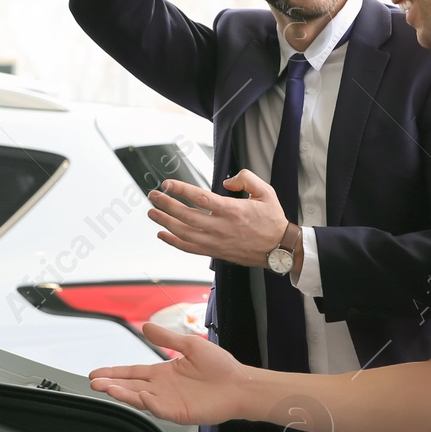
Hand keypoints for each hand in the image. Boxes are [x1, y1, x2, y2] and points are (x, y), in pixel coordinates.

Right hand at [90, 322, 254, 424]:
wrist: (241, 384)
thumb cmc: (220, 366)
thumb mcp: (190, 345)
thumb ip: (167, 338)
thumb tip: (146, 326)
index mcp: (163, 372)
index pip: (132, 373)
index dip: (114, 373)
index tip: (96, 374)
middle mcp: (162, 388)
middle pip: (130, 387)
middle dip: (111, 385)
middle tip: (94, 384)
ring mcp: (170, 402)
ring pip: (140, 399)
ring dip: (124, 395)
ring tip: (108, 389)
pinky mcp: (180, 413)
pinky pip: (160, 409)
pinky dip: (150, 404)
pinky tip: (141, 396)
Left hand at [147, 170, 289, 268]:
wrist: (279, 249)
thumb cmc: (272, 220)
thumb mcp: (266, 192)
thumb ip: (246, 179)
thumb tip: (226, 181)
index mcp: (232, 210)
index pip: (200, 198)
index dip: (181, 190)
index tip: (167, 184)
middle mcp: (221, 227)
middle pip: (186, 215)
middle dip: (166, 204)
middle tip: (153, 196)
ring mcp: (216, 242)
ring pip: (184, 233)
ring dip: (165, 222)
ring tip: (152, 212)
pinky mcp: (215, 252)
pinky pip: (189, 248)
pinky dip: (173, 242)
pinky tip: (162, 234)